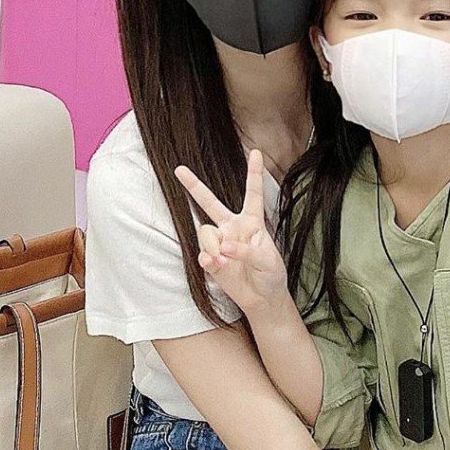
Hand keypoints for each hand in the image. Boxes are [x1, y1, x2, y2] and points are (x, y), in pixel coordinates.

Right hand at [174, 150, 287, 315]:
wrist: (262, 298)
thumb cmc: (271, 274)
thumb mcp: (267, 260)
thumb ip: (246, 251)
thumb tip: (224, 247)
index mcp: (253, 221)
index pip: (253, 193)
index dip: (253, 173)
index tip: (255, 152)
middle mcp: (233, 227)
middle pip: (211, 203)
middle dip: (194, 186)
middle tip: (179, 169)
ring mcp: (220, 242)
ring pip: (206, 233)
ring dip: (214, 247)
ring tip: (226, 261)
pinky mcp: (211, 259)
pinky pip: (203, 253)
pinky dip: (210, 260)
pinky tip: (218, 266)